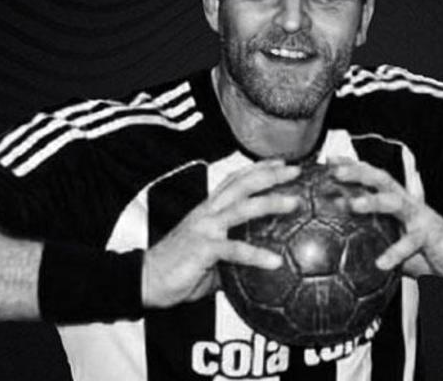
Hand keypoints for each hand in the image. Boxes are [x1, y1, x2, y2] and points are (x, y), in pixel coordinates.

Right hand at [142, 160, 300, 307]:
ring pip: (242, 208)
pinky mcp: (202, 248)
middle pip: (242, 184)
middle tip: (296, 170)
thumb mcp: (211, 257)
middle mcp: (208, 212)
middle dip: (270, 175)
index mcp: (208, 209)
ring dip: (270, 202)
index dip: (258, 169)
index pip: (236, 181)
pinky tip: (276, 261)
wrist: (146, 280)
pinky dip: (257, 255)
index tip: (282, 162)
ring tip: (294, 203)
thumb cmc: (178, 268)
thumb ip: (234, 255)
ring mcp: (205, 228)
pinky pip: (234, 250)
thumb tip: (261, 263)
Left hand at [331, 159, 442, 281]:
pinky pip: (411, 241)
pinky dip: (396, 251)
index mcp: (395, 200)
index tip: (328, 160)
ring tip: (353, 205)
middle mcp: (406, 203)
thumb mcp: (392, 238)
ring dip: (374, 201)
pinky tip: (381, 263)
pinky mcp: (429, 234)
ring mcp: (418, 216)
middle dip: (358, 172)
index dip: (351, 166)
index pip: (371, 178)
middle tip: (335, 171)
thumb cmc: (424, 246)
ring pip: (394, 202)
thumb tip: (337, 243)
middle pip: (380, 179)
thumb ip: (369, 236)